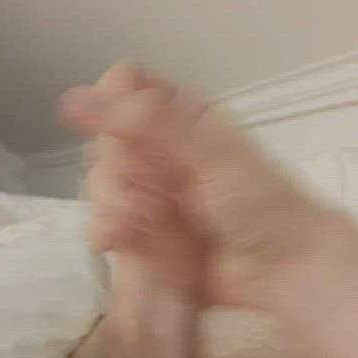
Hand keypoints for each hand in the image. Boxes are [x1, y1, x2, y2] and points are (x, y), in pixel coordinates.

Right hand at [59, 62, 323, 311]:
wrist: (282, 269)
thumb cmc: (259, 205)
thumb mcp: (210, 153)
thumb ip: (148, 123)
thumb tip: (75, 98)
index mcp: (183, 116)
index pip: (125, 87)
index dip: (111, 103)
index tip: (117, 129)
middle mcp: (161, 151)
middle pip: (106, 139)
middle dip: (118, 163)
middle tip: (151, 185)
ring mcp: (150, 195)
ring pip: (103, 184)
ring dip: (117, 200)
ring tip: (153, 220)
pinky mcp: (143, 235)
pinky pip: (106, 225)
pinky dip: (107, 230)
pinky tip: (118, 239)